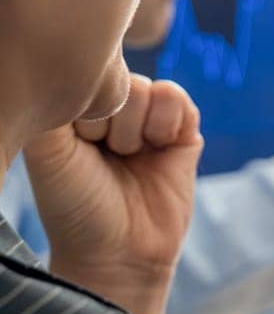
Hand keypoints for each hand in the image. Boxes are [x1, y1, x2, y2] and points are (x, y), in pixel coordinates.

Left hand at [22, 75, 201, 313]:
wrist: (118, 252)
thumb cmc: (74, 205)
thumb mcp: (49, 151)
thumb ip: (52, 103)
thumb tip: (65, 61)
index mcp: (77, 112)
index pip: (88, 75)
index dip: (83, 106)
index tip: (76, 143)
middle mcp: (112, 113)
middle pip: (122, 79)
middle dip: (111, 121)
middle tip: (104, 155)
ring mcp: (149, 122)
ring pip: (151, 89)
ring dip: (137, 128)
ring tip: (130, 158)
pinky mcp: (184, 134)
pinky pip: (179, 101)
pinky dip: (168, 124)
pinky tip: (158, 150)